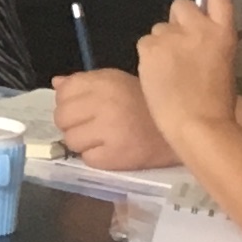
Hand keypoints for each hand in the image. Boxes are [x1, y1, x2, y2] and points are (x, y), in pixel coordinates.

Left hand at [49, 68, 176, 173]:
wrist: (185, 128)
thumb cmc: (149, 103)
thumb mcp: (117, 82)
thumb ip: (85, 83)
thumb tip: (56, 84)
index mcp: (104, 82)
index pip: (63, 92)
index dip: (68, 102)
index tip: (82, 108)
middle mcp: (104, 103)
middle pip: (62, 117)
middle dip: (72, 123)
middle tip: (90, 126)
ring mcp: (109, 131)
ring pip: (71, 140)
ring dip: (82, 142)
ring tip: (102, 139)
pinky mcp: (115, 157)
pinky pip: (87, 159)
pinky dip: (95, 158)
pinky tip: (111, 151)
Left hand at [132, 0, 241, 145]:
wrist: (200, 125)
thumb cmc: (215, 104)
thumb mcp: (222, 65)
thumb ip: (207, 45)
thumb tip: (188, 40)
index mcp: (224, 33)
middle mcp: (199, 28)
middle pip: (179, 8)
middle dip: (177, 25)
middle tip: (181, 54)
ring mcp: (173, 36)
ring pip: (158, 30)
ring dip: (162, 45)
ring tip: (173, 75)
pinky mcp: (151, 47)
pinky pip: (145, 45)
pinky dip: (150, 58)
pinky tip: (160, 78)